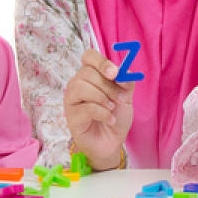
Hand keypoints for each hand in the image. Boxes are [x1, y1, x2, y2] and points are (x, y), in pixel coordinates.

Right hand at [63, 48, 133, 170]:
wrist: (112, 141)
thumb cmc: (116, 116)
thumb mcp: (126, 96)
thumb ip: (126, 81)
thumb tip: (124, 71)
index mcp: (91, 75)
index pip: (88, 56)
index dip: (101, 62)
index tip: (114, 73)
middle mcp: (78, 84)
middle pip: (87, 72)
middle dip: (108, 85)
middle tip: (120, 98)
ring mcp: (72, 100)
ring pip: (81, 87)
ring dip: (102, 97)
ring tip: (112, 108)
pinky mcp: (71, 116)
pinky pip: (85, 108)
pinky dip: (102, 113)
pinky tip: (109, 119)